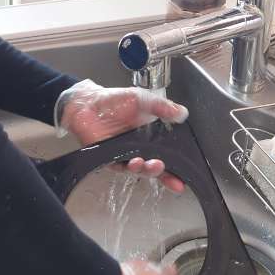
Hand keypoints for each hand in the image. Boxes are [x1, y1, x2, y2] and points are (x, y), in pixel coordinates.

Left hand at [55, 80, 188, 192]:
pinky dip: (127, 167)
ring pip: (140, 169)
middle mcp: (140, 148)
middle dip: (165, 175)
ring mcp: (126, 155)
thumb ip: (162, 107)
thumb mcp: (142, 99)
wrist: (88, 103)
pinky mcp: (110, 159)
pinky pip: (121, 167)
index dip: (177, 167)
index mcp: (152, 136)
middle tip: (171, 175)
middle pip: (156, 167)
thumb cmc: (114, 100)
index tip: (185, 176)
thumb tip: (183, 113)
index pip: (168, 154)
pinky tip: (132, 163)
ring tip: (149, 164)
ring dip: (147, 170)